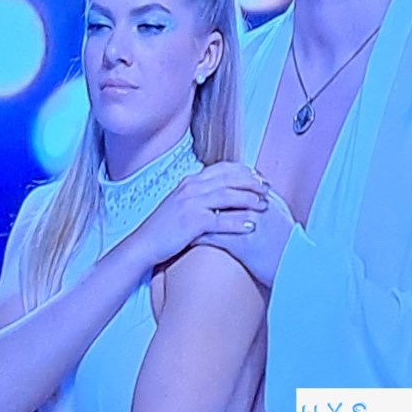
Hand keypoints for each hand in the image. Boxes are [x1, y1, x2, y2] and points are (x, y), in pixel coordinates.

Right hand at [132, 161, 269, 264]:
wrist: (144, 243)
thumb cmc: (164, 227)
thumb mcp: (180, 203)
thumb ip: (198, 194)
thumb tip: (219, 191)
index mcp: (190, 181)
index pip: (222, 168)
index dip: (243, 171)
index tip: (258, 177)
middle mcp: (191, 188)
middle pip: (229, 179)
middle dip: (251, 182)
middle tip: (267, 188)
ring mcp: (191, 204)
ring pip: (228, 196)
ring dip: (249, 199)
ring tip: (264, 205)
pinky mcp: (192, 222)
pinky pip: (220, 220)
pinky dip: (237, 222)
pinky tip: (251, 226)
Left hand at [195, 187, 295, 286]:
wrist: (299, 269)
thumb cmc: (291, 247)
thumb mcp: (283, 217)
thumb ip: (270, 203)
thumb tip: (259, 194)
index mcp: (265, 200)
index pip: (236, 183)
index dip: (219, 184)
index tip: (205, 186)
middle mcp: (256, 208)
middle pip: (222, 194)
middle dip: (204, 196)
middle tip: (188, 199)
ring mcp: (248, 225)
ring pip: (215, 214)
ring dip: (197, 216)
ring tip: (184, 219)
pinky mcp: (242, 245)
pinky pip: (214, 237)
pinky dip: (199, 237)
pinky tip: (188, 240)